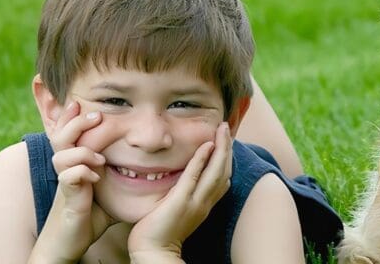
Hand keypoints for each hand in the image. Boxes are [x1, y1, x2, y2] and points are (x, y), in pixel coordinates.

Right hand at [29, 102, 116, 262]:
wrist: (71, 240)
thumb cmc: (91, 214)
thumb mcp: (108, 189)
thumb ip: (119, 174)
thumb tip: (149, 165)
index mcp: (75, 163)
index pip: (70, 133)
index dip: (72, 117)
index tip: (83, 102)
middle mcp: (67, 169)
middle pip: (60, 136)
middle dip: (75, 122)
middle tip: (96, 115)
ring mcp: (66, 183)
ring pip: (60, 155)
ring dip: (81, 151)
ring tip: (100, 157)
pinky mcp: (67, 199)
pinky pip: (68, 178)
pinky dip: (80, 173)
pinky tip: (95, 177)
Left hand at [128, 122, 232, 261]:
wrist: (152, 253)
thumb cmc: (159, 233)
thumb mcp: (177, 211)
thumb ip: (183, 196)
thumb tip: (182, 183)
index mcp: (204, 204)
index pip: (222, 178)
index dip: (226, 159)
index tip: (224, 141)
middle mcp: (205, 202)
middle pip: (224, 171)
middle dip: (227, 147)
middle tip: (226, 127)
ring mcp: (195, 202)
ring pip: (216, 171)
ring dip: (221, 148)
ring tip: (222, 129)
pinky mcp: (181, 201)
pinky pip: (194, 176)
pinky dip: (202, 159)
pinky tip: (207, 145)